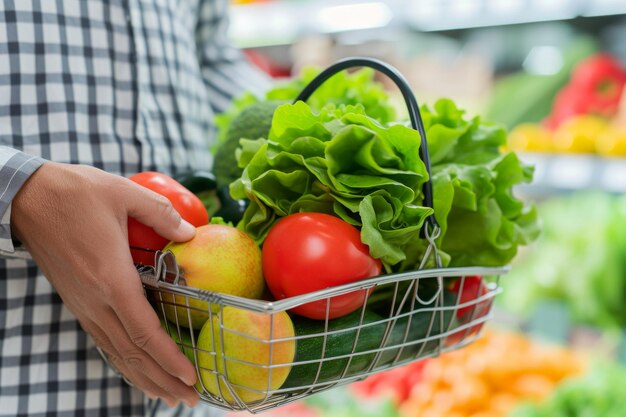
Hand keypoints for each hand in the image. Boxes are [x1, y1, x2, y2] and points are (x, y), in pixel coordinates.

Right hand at [12, 162, 199, 407]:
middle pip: (133, 352)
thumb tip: (191, 233)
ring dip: (144, 377)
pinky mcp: (77, 302)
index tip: (192, 376)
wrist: (27, 198)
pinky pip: (103, 340)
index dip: (169, 358)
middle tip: (190, 399)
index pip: (144, 331)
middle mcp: (96, 300)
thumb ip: (161, 214)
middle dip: (163, 379)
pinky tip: (136, 369)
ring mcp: (83, 304)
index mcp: (111, 278)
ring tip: (168, 397)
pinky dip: (123, 361)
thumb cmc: (75, 193)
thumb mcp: (124, 193)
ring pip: (116, 352)